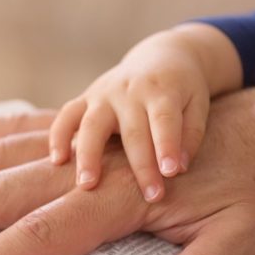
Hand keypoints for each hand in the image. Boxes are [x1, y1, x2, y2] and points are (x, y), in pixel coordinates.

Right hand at [50, 23, 240, 200]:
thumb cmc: (182, 92)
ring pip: (91, 124)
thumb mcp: (197, 104)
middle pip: (132, 130)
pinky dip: (58, 137)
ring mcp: (103, 94)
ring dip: (89, 155)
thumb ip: (190, 135)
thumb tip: (177, 168)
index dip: (167, 145)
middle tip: (151, 197)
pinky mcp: (84, 99)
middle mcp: (130, 91)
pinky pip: (66, 116)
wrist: (160, 57)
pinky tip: (57, 162)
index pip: (165, 119)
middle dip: (141, 166)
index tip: (170, 173)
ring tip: (87, 185)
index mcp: (162, 90)